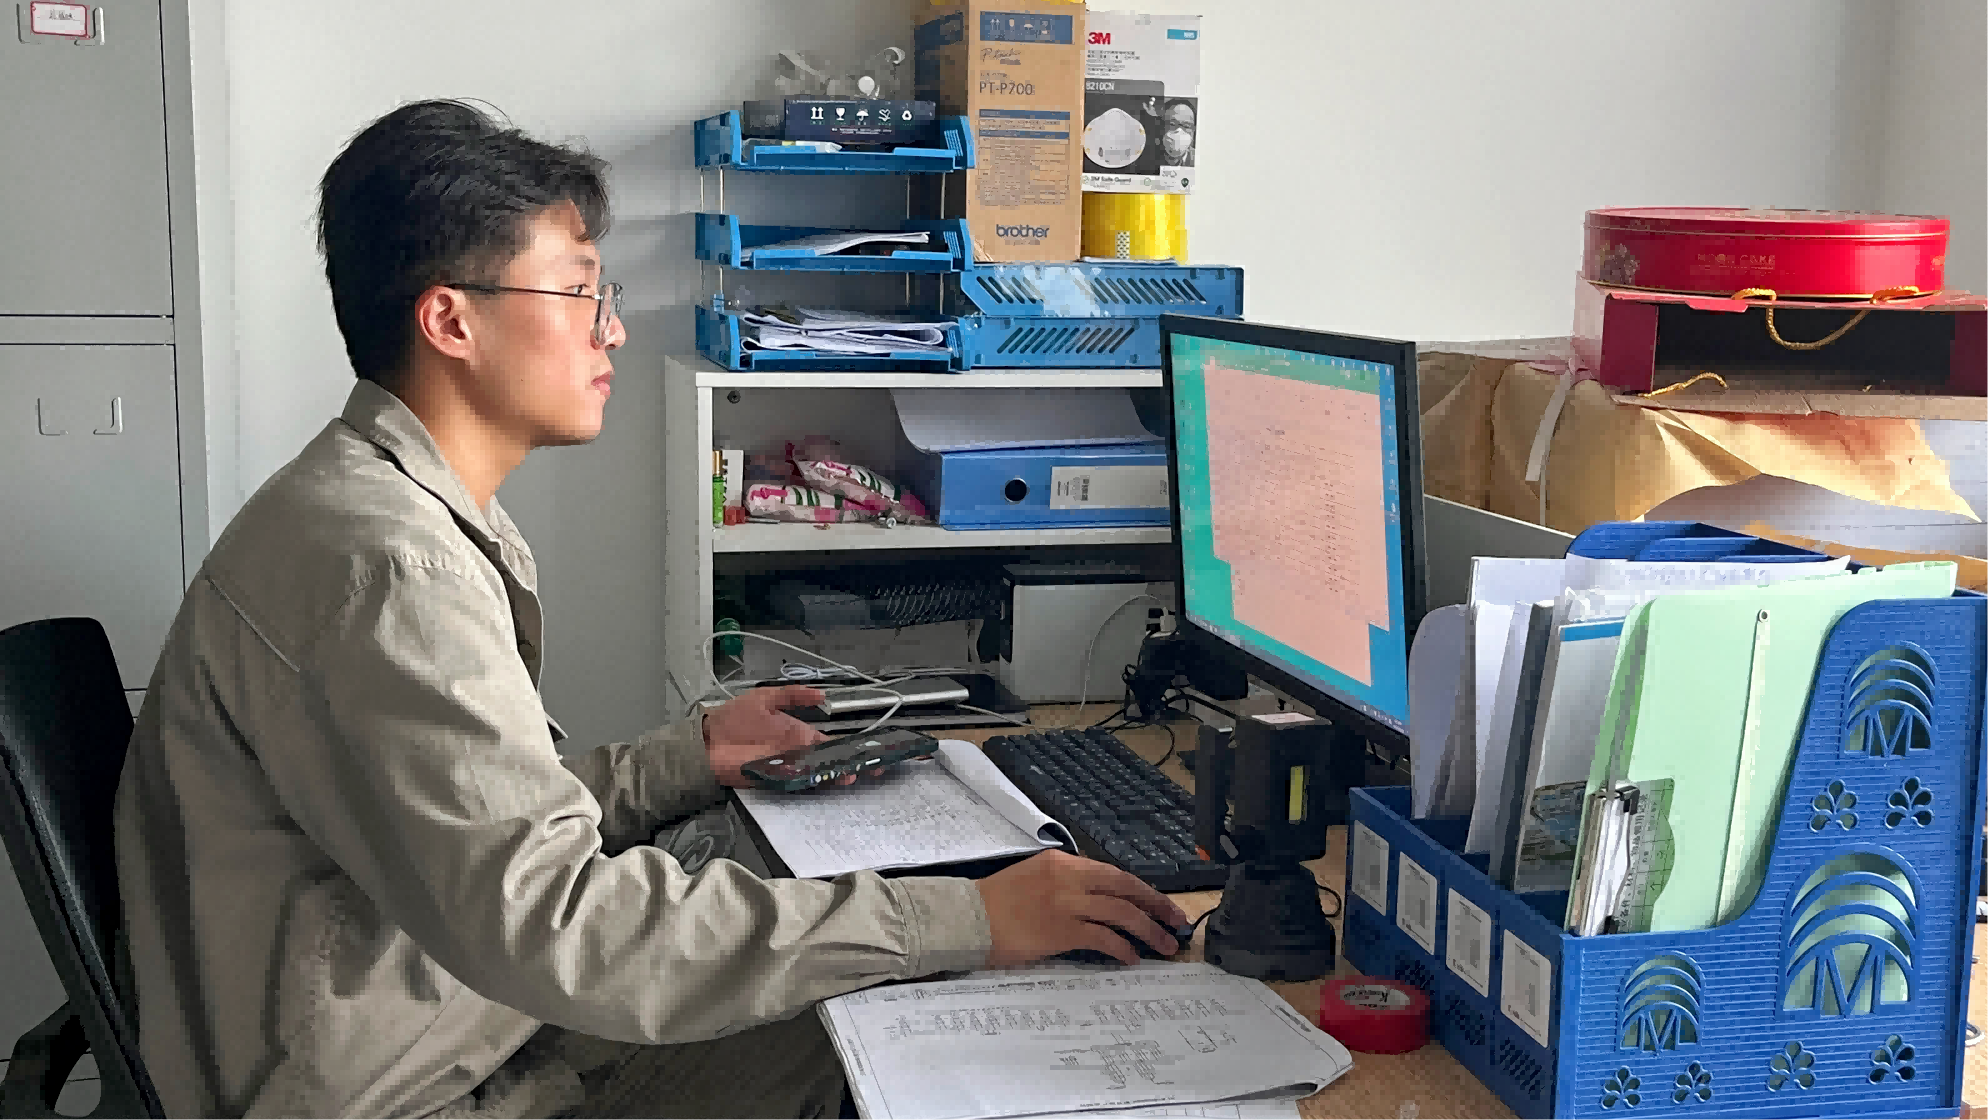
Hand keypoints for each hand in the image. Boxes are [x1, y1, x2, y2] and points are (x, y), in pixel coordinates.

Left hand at [702, 685, 888, 789]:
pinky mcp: (774, 780)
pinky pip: (797, 782)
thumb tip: (821, 694)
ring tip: (850, 774)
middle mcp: (797, 752)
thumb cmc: (733, 719)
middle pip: (829, 761)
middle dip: (850, 765)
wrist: (707, 740)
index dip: (850, 747)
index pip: (830, 742)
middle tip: (868, 768)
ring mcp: (787, 767)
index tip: (868, 750)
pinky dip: (811, 782)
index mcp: (799, 733)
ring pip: (817, 773)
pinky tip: (825, 779)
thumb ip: (793, 696)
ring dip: (834, 775)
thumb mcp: (765, 698)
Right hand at [975, 850, 1189, 967]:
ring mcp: (1067, 903)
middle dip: (1156, 905)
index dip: (1143, 889)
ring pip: (1122, 913)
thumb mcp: (1033, 878)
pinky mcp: (1061, 930)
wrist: (967, 919)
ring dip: (1148, 930)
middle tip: (1177, 921)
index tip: (1160, 903)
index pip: (1113, 873)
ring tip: (1165, 945)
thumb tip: (1097, 902)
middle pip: (1126, 888)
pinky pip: (1103, 937)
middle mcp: (1068, 877)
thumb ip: (1066, 884)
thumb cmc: (995, 904)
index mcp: (1062, 862)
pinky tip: (1131, 956)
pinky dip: (1122, 947)